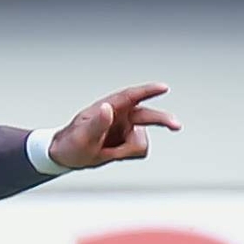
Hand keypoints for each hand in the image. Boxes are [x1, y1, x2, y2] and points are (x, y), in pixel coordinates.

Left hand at [44, 83, 178, 171]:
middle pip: (148, 116)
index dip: (148, 91)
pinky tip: (111, 154)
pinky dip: (125, 155)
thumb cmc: (71, 143)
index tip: (163, 87)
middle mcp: (121, 115)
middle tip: (176, 125)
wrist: (67, 155)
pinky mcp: (128, 141)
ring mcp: (126, 128)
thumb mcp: (82, 136)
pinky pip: (138, 151)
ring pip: (140, 141)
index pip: (131, 96)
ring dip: (125, 151)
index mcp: (109, 108)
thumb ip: (97, 123)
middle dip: (163, 120)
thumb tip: (107, 108)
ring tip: (105, 152)